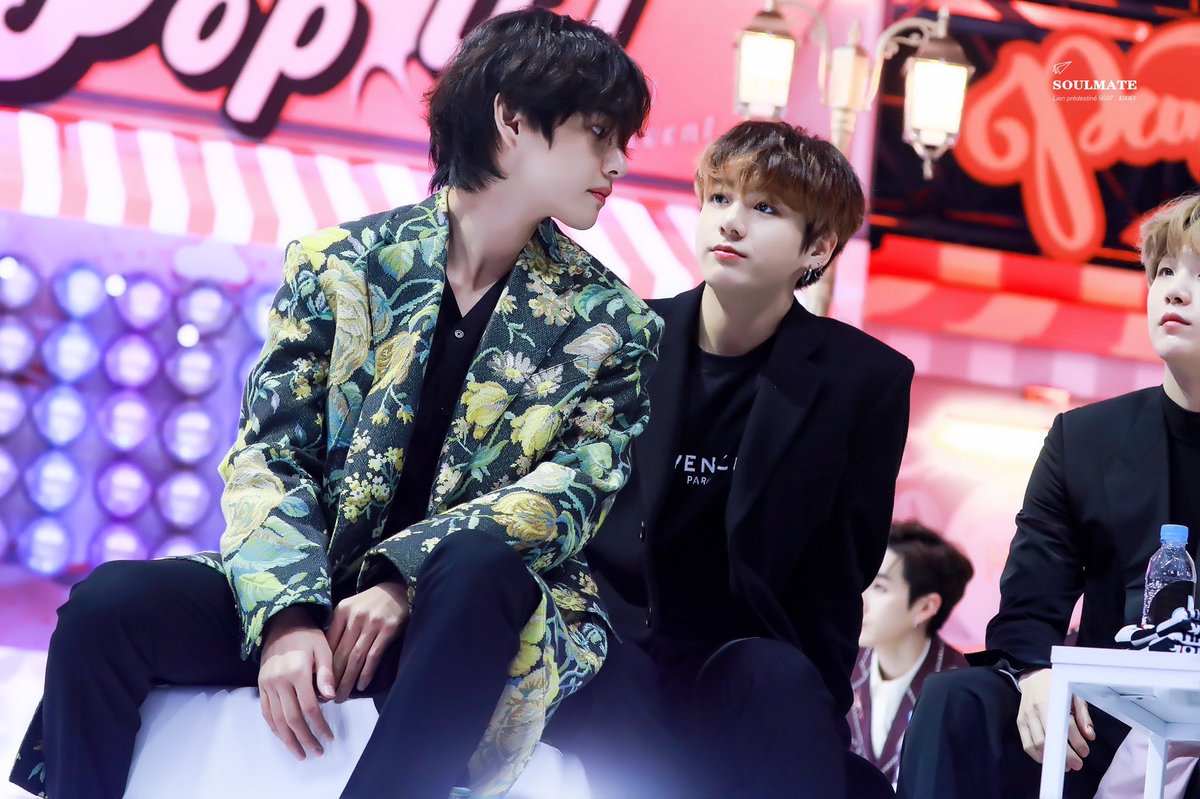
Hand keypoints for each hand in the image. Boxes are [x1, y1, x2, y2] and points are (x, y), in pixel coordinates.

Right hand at [258, 606, 336, 760]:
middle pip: (292, 718)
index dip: (320, 725)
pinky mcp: (261, 687)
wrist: (282, 624)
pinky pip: (266, 713)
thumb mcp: (323, 649)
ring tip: (301, 754)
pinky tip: (285, 739)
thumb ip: (326, 674)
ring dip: (288, 740)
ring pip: (276, 720)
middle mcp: (278, 681)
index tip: (330, 737)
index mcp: (297, 672)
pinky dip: (275, 729)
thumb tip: (331, 698)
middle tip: (318, 752)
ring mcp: (267, 685)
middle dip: (305, 738)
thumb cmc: (308, 637)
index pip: (309, 707)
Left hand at [326, 579, 409, 700]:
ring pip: (356, 657)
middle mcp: (356, 617)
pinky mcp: (389, 629)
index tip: (318, 684)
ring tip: (342, 697)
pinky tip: (361, 686)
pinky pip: (374, 655)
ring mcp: (373, 623)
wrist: (398, 590)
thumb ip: (339, 628)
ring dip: (348, 680)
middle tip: (328, 699)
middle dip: (333, 678)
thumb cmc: (371, 603)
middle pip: (341, 653)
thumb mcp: (351, 609)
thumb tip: (324, 659)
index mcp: (342, 611)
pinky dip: (366, 672)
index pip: (329, 643)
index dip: (323, 666)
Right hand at [1016, 668, 1094, 770]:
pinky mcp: (1020, 722)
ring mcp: (1026, 717)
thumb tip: (1090, 736)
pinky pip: (1026, 744)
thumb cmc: (1056, 688)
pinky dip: (1037, 756)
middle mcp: (1036, 710)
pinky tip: (1049, 760)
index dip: (1077, 742)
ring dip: (1051, 759)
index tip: (1085, 753)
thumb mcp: (1073, 696)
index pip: (1065, 726)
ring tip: (1065, 765)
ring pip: (1037, 744)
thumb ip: (1082, 715)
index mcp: (1052, 700)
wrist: (1033, 678)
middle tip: (1077, 764)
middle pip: (1049, 739)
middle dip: (1065, 755)